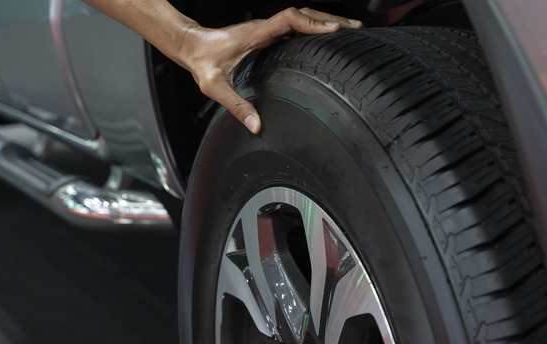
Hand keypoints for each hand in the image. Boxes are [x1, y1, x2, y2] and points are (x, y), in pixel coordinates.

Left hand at [177, 8, 361, 133]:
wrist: (191, 46)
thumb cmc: (202, 62)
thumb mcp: (214, 87)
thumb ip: (235, 106)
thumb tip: (256, 125)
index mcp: (257, 33)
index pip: (290, 20)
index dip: (313, 23)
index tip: (333, 29)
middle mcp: (266, 28)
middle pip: (305, 14)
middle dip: (331, 20)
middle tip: (355, 28)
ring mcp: (269, 30)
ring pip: (303, 18)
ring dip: (326, 21)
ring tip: (351, 30)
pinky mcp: (270, 35)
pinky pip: (298, 27)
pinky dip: (316, 29)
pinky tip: (328, 38)